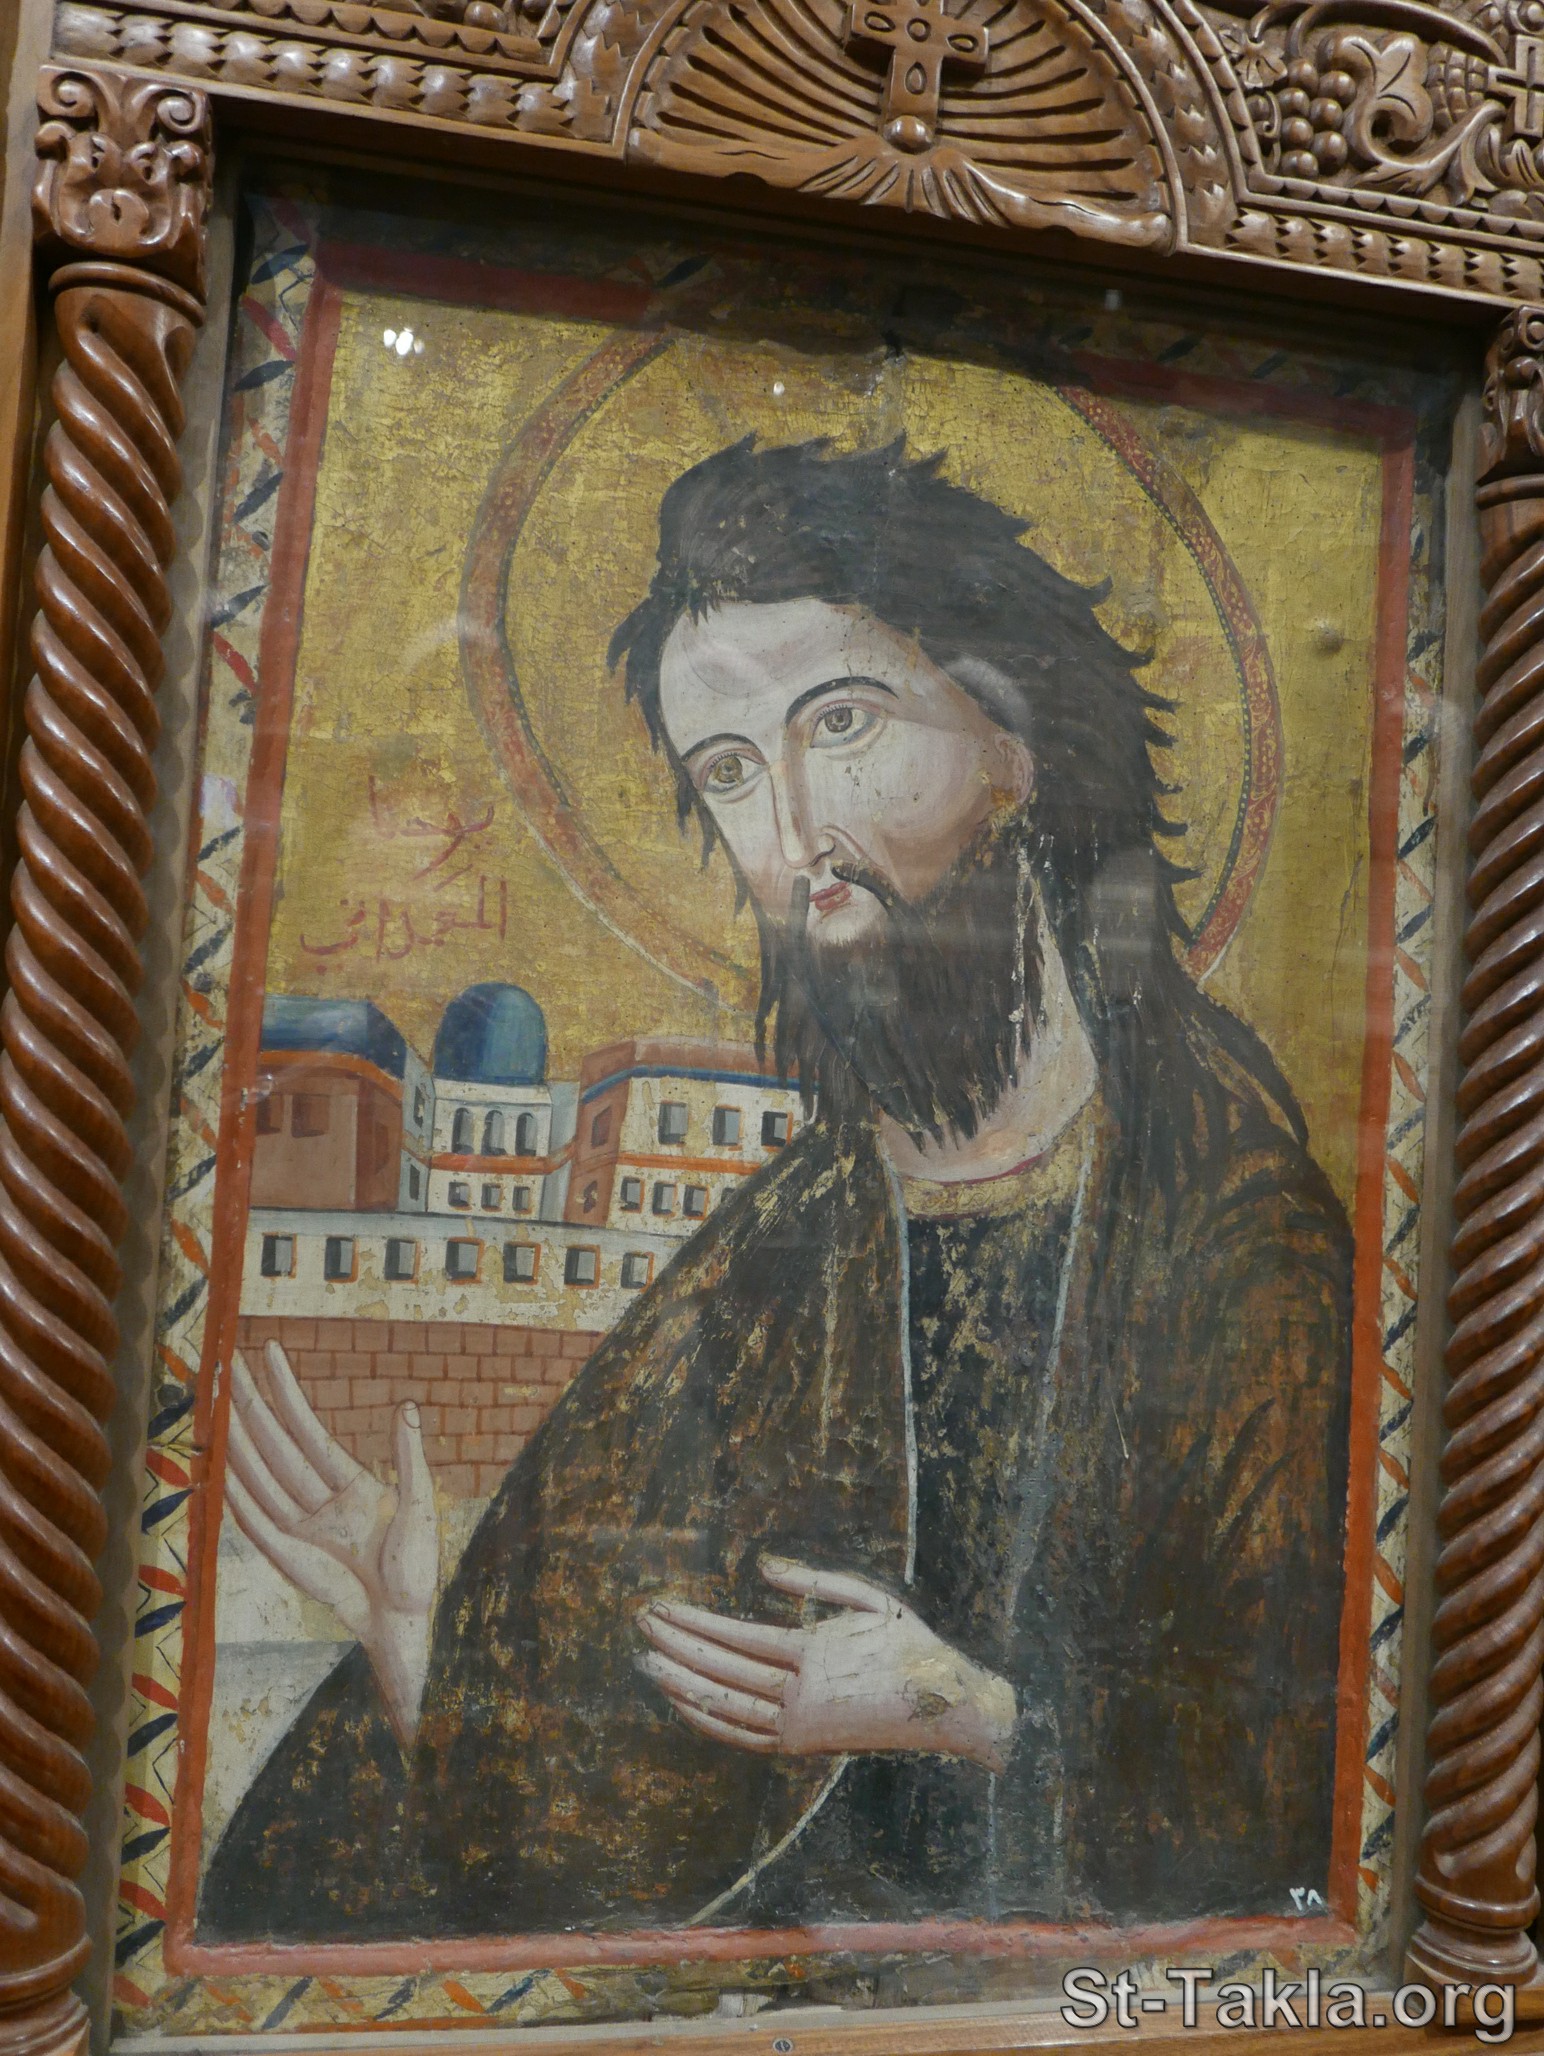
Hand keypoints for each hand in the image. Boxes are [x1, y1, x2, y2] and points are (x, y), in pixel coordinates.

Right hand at [222, 1341, 438, 1745]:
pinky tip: (214, 1462)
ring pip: (258, 1472)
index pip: (308, 1426)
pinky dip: (231, 1490)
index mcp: (349, 1481)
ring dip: (234, 1438)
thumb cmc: (415, 1570)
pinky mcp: (284, 1554)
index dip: (286, 1390)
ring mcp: (297, 1525)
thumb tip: (405, 1405)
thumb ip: (409, 1457)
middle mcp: (318, 1498)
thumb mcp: (418, 1506)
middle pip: (274, 1442)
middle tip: (223, 1364)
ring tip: (213, 1401)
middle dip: (249, 1404)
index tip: (268, 1352)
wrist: (400, 1624)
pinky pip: (251, 1516)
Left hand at [637, 1557, 1015, 1771]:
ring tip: (648, 1661)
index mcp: (815, 1653)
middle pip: (721, 1669)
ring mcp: (799, 1726)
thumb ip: (812, 1581)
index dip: (693, 1622)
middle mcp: (801, 1694)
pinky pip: (742, 1737)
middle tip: (642, 1624)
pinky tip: (682, 1703)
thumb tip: (763, 1563)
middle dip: (676, 1645)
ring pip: (725, 1706)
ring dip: (682, 1683)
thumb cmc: (909, 1644)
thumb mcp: (868, 1599)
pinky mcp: (802, 1747)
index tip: (661, 1607)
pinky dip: (707, 1720)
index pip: (735, 1637)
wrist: (945, 1708)